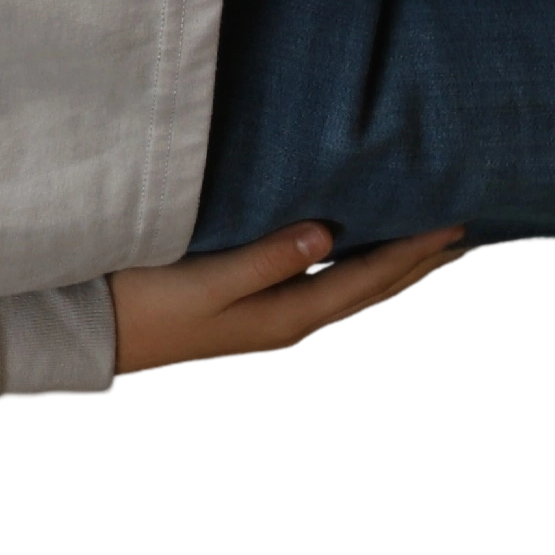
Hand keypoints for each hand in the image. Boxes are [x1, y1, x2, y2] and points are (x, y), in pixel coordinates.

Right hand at [110, 220, 473, 378]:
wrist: (95, 334)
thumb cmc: (144, 303)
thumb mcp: (205, 280)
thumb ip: (266, 258)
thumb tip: (327, 235)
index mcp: (285, 313)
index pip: (366, 277)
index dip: (411, 249)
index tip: (453, 220)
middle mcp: (287, 318)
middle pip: (369, 286)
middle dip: (415, 258)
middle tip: (459, 228)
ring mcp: (269, 315)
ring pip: (350, 287)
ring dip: (389, 265)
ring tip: (421, 242)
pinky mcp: (251, 306)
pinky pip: (324, 283)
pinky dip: (353, 265)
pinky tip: (350, 251)